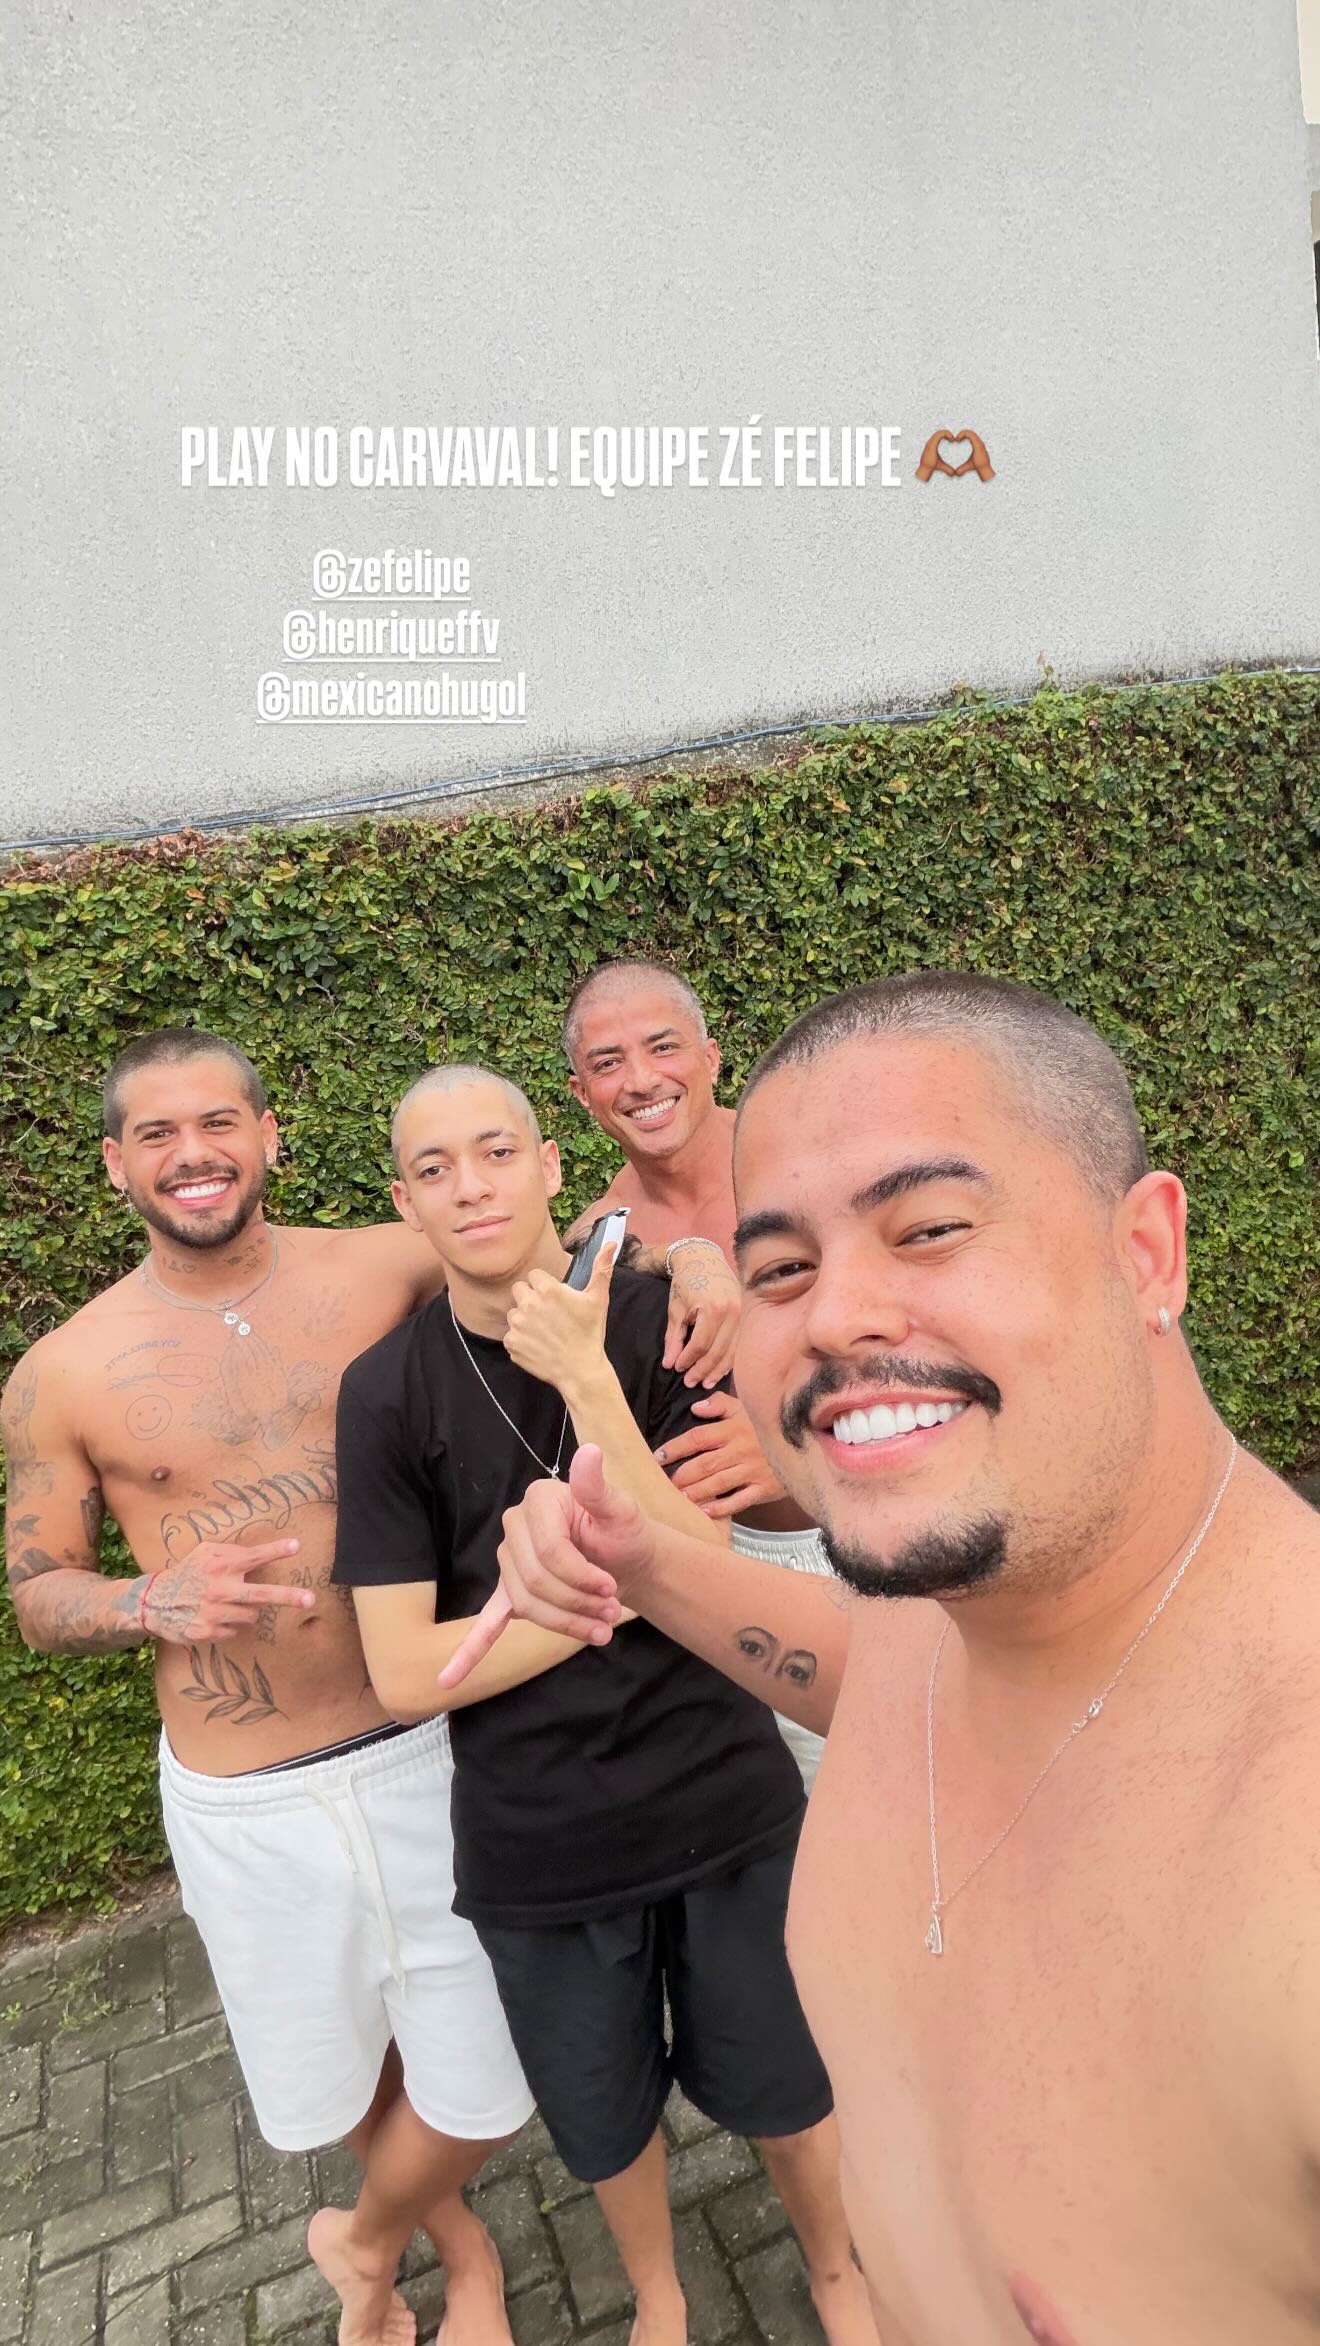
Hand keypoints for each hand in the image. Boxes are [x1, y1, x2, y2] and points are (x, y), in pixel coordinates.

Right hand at [143, 1539, 311, 1644]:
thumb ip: (229, 1552)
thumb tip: (257, 1554)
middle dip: (288, 1597)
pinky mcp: (208, 1632)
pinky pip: (235, 1630)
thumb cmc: (186, 1573)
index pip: (252, 1557)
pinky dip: (231, 1624)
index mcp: (219, 1566)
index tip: (296, 1546)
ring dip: (247, 1609)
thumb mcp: (204, 1553)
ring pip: (251, 1615)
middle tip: (310, 1600)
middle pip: (261, 1594)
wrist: (154, 1602)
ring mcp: (214, 1613)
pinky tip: (215, 1616)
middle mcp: (218, 1589)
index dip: (275, 1551)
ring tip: (229, 1603)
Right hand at [437, 1445, 654, 1685]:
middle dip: (576, 1603)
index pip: (548, 1551)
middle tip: (610, 1613)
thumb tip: (589, 1453)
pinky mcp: (511, 1592)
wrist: (627, 1559)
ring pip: (526, 1605)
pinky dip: (470, 1652)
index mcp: (539, 1500)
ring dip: (564, 1623)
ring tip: (600, 1629)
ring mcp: (509, 1562)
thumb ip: (599, 1487)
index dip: (580, 1576)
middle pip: (535, 1581)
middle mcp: (515, 1527)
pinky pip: (488, 1622)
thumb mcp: (621, 1509)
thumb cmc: (624, 1532)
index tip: (610, 1588)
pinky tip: (450, 1679)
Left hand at [504, 1244, 616, 1392]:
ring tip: (544, 1331)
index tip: (555, 1299)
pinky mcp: (511, 1343)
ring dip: (524, 1319)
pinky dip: (521, 1340)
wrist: (580, 1370)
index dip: (545, 1286)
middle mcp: (528, 1304)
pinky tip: (538, 1345)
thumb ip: (601, 1268)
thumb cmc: (590, 1333)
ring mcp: (517, 1325)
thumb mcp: (598, 1299)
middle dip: (531, 1298)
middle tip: (548, 1314)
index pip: (534, 1276)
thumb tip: (610, 1243)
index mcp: (547, 1289)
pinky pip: (510, 1335)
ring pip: (513, 1312)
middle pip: (520, 1290)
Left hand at [655, 1393, 786, 1516]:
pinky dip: (720, 1508)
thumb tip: (696, 1407)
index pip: (697, 1438)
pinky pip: (738, 1501)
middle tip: (664, 1483)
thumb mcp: (747, 1406)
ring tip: (678, 1497)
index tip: (659, 1456)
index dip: (675, 1448)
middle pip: (703, 1464)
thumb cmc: (770, 1424)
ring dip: (695, 1492)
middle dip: (681, 1475)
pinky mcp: (763, 1489)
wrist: (810, 1438)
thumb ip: (720, 1404)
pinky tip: (704, 1511)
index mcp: (733, 1429)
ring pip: (716, 1484)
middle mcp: (739, 1450)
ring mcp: (751, 1471)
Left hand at [662, 1243, 740, 1386]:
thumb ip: (674, 1338)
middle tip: (690, 1383)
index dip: (689, 1360)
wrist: (703, 1258)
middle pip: (718, 1351)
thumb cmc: (686, 1282)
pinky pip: (739, 1343)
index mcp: (714, 1308)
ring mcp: (743, 1313)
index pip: (701, 1344)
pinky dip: (729, 1358)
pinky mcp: (746, 1314)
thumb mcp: (676, 1310)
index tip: (678, 1369)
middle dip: (703, 1370)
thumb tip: (670, 1364)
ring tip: (706, 1382)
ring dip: (718, 1369)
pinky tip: (720, 1370)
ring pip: (732, 1350)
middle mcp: (733, 1312)